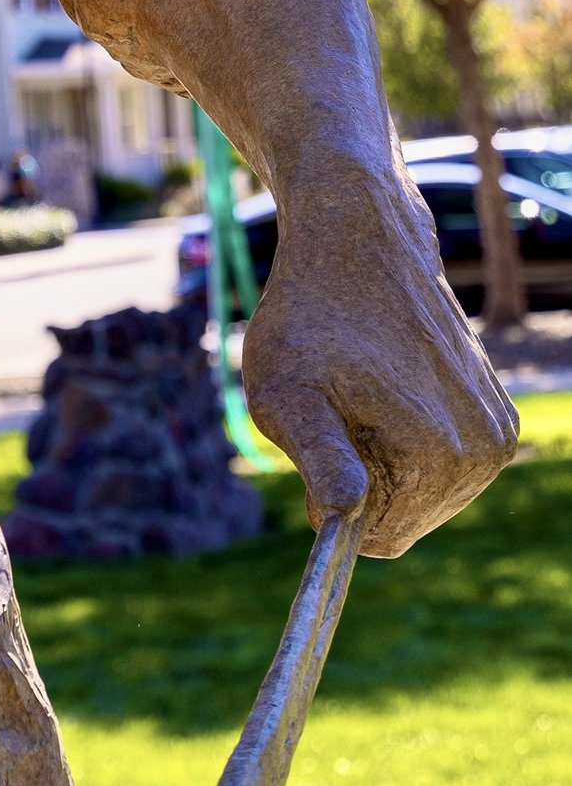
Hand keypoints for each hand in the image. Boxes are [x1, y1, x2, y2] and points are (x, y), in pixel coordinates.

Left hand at [242, 159, 516, 554]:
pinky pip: (442, 463)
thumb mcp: (286, 394)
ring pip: (422, 493)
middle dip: (363, 478)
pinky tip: (394, 383)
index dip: (335, 500)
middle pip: (404, 518)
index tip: (322, 437)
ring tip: (366, 389)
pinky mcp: (499, 416)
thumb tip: (343, 521)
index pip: (378, 539)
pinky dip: (410, 437)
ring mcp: (498, 434)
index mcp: (435, 457)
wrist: (360, 247)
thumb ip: (320, 463)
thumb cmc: (309, 320)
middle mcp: (483, 453)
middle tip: (341, 407)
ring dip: (383, 457)